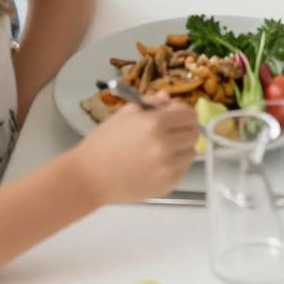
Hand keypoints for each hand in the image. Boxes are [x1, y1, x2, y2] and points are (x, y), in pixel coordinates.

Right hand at [74, 98, 199, 205]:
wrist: (89, 177)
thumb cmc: (104, 142)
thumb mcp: (125, 115)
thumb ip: (151, 104)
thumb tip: (169, 98)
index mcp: (156, 123)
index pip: (189, 114)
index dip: (182, 113)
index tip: (173, 116)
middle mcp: (166, 145)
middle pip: (194, 133)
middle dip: (184, 130)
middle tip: (169, 132)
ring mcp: (168, 167)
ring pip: (191, 152)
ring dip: (181, 148)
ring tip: (161, 149)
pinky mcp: (168, 185)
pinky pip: (182, 169)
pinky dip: (175, 165)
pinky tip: (156, 164)